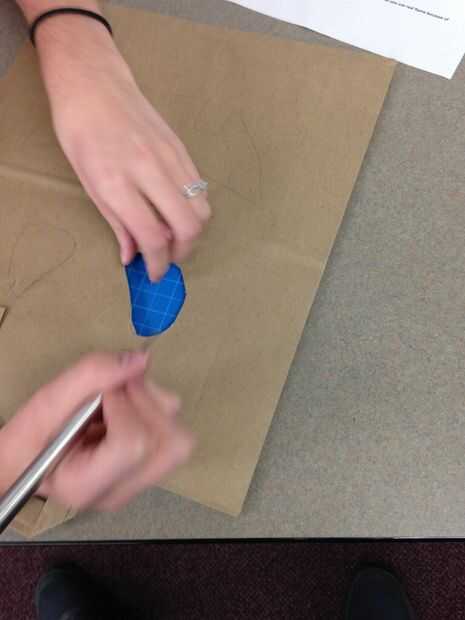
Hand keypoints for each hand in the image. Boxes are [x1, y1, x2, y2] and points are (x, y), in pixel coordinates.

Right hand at [0, 352, 192, 510]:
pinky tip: (124, 411)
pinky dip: (154, 410)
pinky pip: (174, 434)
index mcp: (87, 485)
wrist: (26, 463)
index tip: (100, 393)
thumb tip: (140, 359)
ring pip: (180, 439)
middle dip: (147, 403)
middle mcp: (122, 491)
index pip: (134, 444)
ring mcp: (140, 483)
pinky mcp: (151, 469)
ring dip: (153, 404)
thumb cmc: (30, 439)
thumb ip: (89, 377)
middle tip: (114, 390)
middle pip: (171, 443)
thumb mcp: (45, 403)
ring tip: (117, 401)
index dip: (123, 404)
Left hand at [36, 16, 210, 280]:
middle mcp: (149, 170)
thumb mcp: (89, 185)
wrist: (94, 85)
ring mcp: (170, 157)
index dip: (158, 264)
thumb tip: (133, 257)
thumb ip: (117, 224)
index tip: (156, 274)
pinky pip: (200, 188)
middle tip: (169, 257)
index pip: (153, 236)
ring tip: (174, 234)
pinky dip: (194, 208)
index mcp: (117, 182)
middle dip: (184, 252)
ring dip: (193, 231)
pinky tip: (177, 209)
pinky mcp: (182, 148)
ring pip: (202, 208)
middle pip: (189, 225)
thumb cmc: (80, 135)